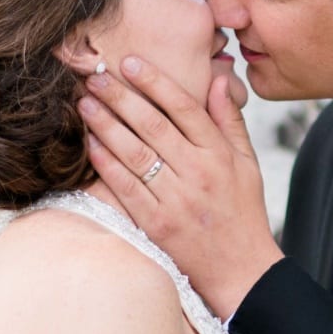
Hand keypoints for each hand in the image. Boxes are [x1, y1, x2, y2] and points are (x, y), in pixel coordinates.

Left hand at [80, 57, 282, 318]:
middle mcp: (198, 174)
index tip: (130, 63)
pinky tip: (91, 144)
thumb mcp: (247, 164)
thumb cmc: (243, 213)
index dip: (155, 82)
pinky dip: (106, 164)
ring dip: (106, 125)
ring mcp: (176, 199)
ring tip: (86, 104)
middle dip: (121, 97)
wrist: (241, 270)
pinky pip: (126, 187)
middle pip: (153, 125)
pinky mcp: (156, 224)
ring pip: (134, 153)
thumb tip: (217, 79)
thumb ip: (229, 121)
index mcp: (219, 155)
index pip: (185, 108)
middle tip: (95, 77)